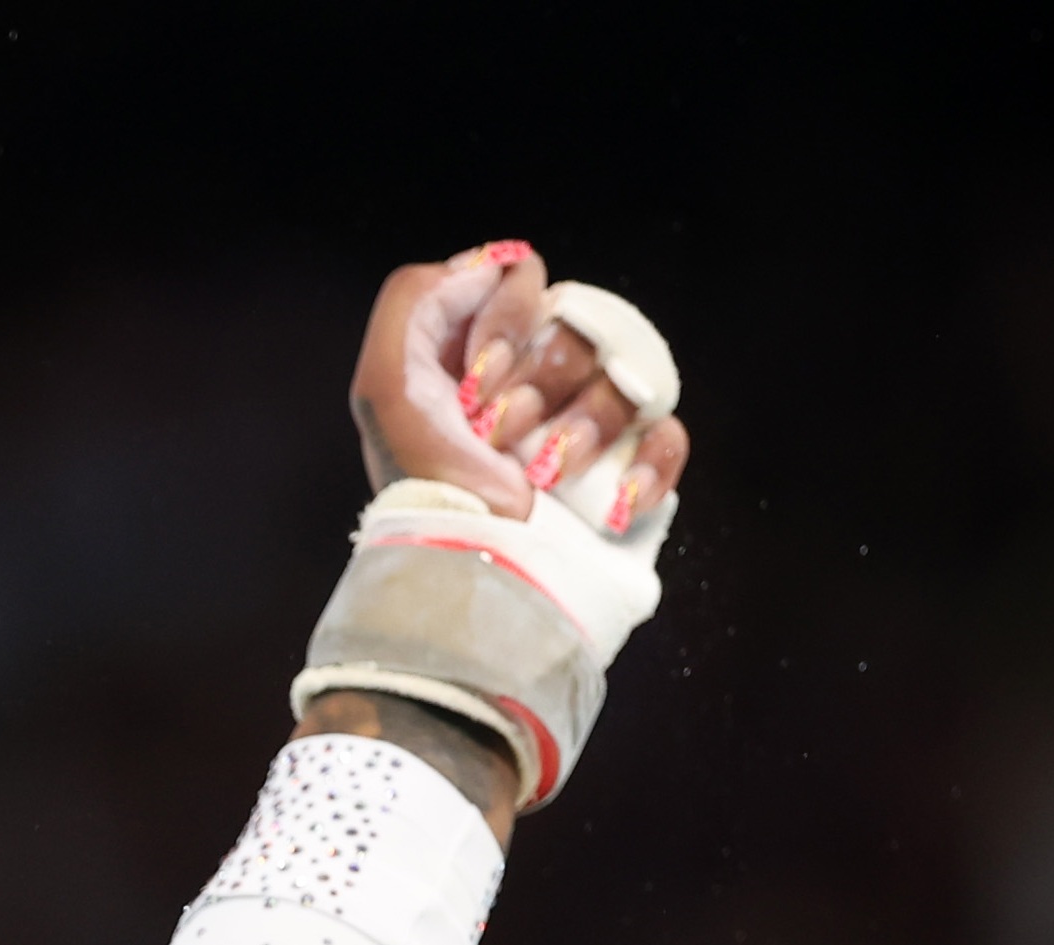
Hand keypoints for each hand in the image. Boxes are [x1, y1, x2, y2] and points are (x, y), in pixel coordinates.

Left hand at [351, 239, 689, 531]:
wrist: (468, 569)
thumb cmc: (422, 484)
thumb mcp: (384, 383)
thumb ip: (417, 298)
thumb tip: (494, 264)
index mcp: (483, 357)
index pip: (526, 285)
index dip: (506, 322)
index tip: (477, 378)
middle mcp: (536, 383)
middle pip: (581, 329)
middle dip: (539, 382)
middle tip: (502, 432)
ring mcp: (586, 428)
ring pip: (626, 379)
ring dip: (585, 426)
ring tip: (544, 473)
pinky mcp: (625, 472)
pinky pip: (669, 434)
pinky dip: (647, 462)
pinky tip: (611, 494)